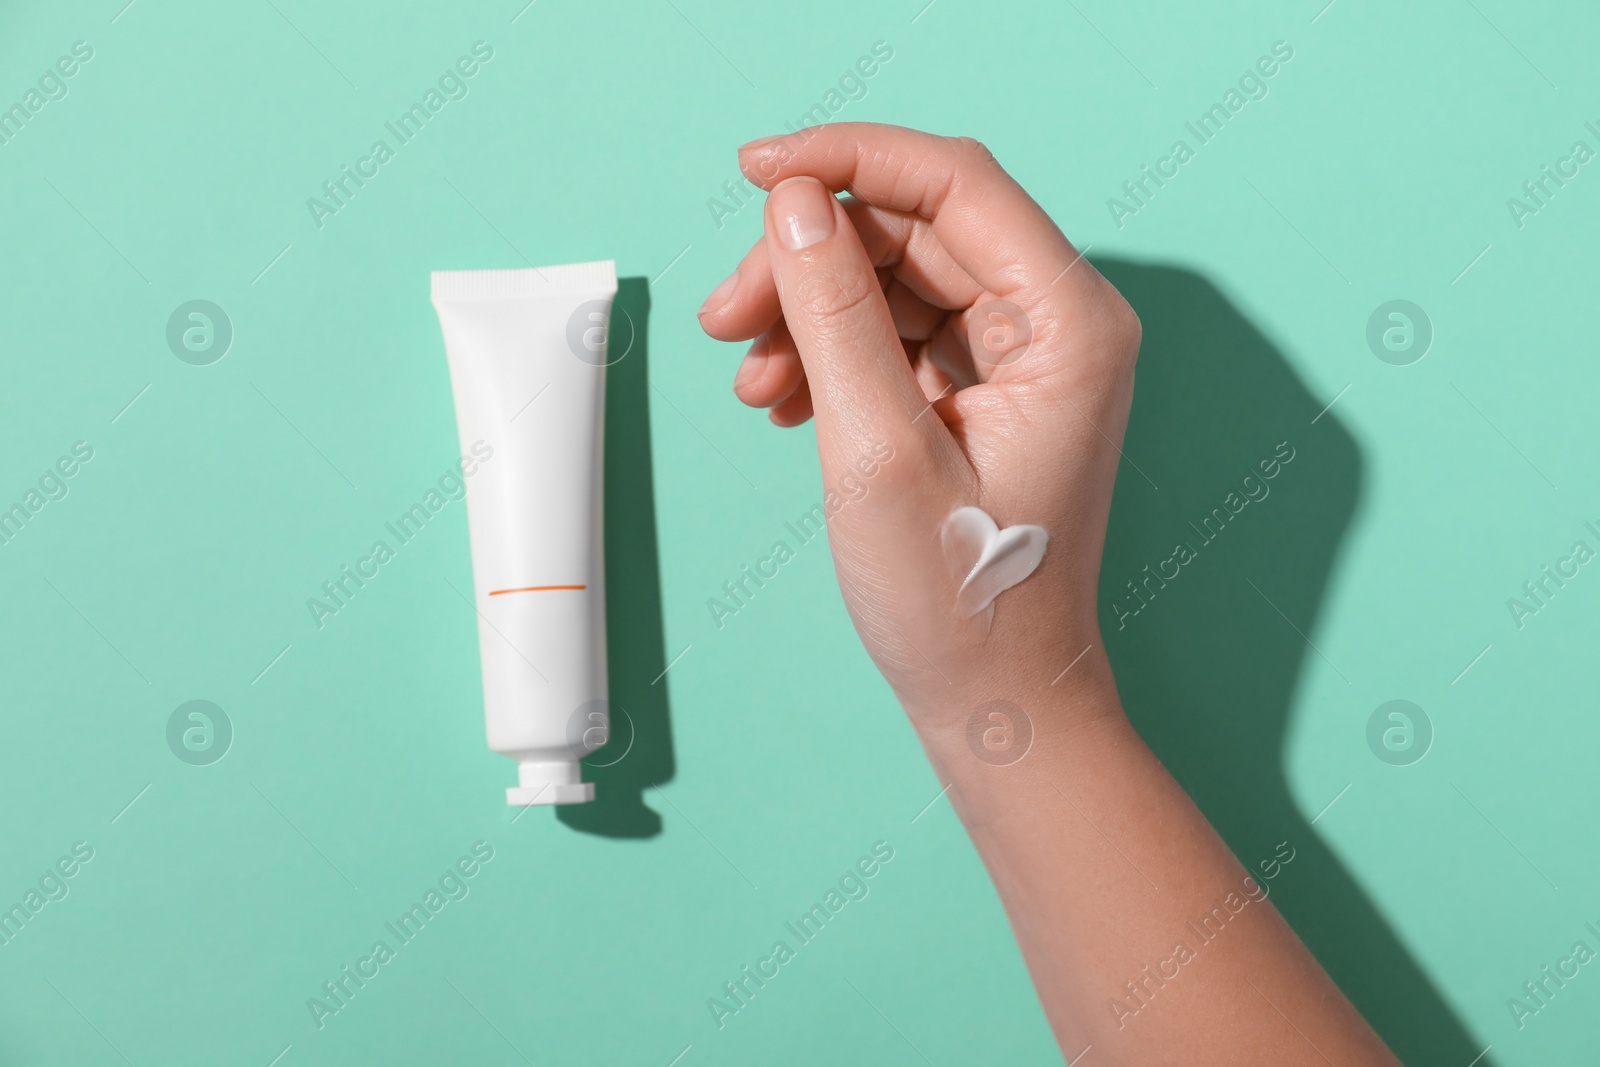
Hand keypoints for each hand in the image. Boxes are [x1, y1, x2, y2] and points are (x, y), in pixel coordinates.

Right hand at [697, 123, 1141, 726]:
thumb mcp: (877, 451)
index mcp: (1069, 324)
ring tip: (748, 375)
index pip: (955, 183)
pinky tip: (781, 397)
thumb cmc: (960, 600)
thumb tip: (796, 205)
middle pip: (915, 231)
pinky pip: (898, 334)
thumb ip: (835, 315)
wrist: (997, 698)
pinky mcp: (986, 392)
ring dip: (810, 311)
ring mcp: (1024, 359)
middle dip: (810, 259)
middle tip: (723, 313)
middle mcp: (1058, 325)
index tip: (756, 168)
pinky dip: (832, 353)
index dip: (848, 158)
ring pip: (897, 280)